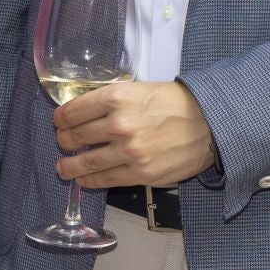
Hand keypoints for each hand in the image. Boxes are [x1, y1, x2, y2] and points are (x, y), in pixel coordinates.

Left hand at [54, 80, 215, 187]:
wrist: (209, 123)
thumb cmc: (177, 102)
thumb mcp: (140, 88)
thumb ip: (114, 100)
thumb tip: (89, 111)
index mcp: (117, 97)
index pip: (74, 110)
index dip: (61, 118)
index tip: (59, 122)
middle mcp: (118, 124)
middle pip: (76, 136)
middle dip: (65, 141)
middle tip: (64, 142)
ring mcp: (128, 151)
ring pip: (86, 161)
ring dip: (69, 165)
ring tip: (63, 167)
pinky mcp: (139, 173)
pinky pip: (105, 179)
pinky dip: (89, 180)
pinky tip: (83, 179)